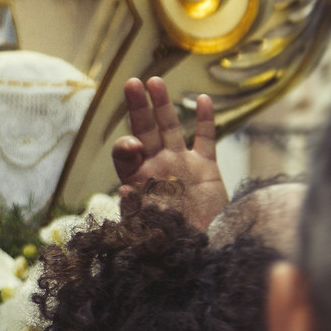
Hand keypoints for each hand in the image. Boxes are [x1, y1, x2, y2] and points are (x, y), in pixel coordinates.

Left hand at [109, 77, 228, 227]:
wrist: (202, 249)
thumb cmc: (168, 242)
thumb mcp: (147, 229)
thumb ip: (135, 209)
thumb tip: (124, 190)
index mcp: (138, 180)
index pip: (125, 154)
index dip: (126, 145)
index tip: (134, 146)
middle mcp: (157, 166)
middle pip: (144, 130)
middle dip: (138, 107)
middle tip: (132, 84)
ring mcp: (181, 164)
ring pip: (170, 127)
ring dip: (163, 105)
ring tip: (155, 81)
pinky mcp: (206, 168)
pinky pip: (205, 139)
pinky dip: (205, 120)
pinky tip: (202, 99)